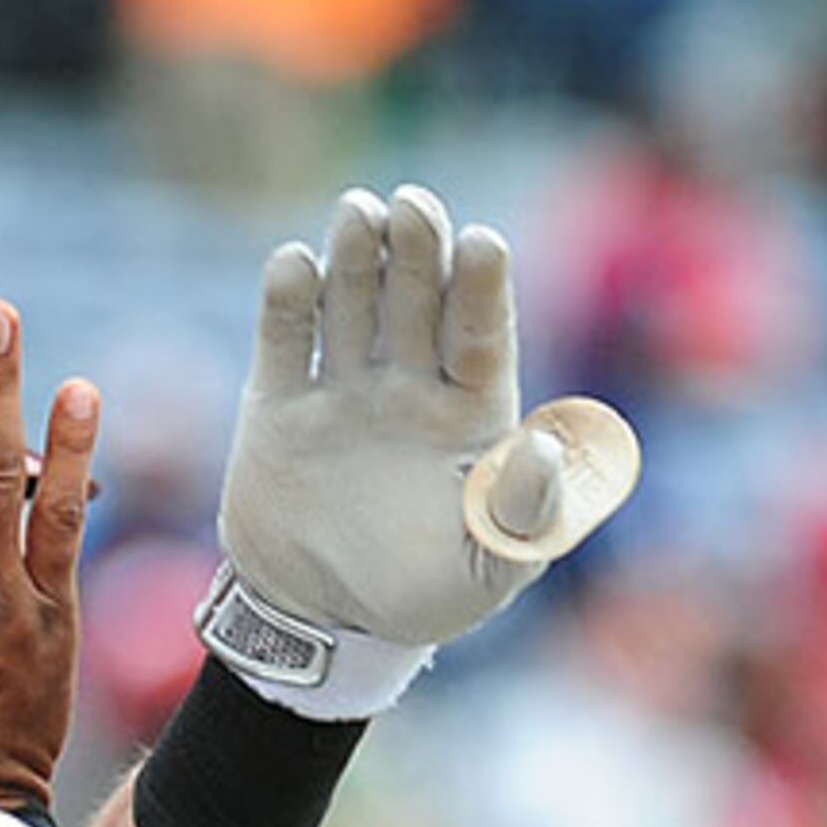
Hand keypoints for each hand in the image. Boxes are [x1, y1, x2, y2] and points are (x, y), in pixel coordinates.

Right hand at [206, 185, 636, 713]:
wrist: (324, 621)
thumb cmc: (423, 595)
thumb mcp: (490, 569)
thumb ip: (527, 514)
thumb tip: (546, 446)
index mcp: (471, 414)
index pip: (481, 336)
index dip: (482, 289)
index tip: (483, 243)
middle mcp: (409, 386)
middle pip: (416, 301)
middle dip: (418, 252)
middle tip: (414, 205)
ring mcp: (344, 388)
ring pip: (352, 304)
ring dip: (356, 257)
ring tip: (359, 211)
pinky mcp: (280, 403)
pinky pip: (285, 341)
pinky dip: (288, 301)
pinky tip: (294, 264)